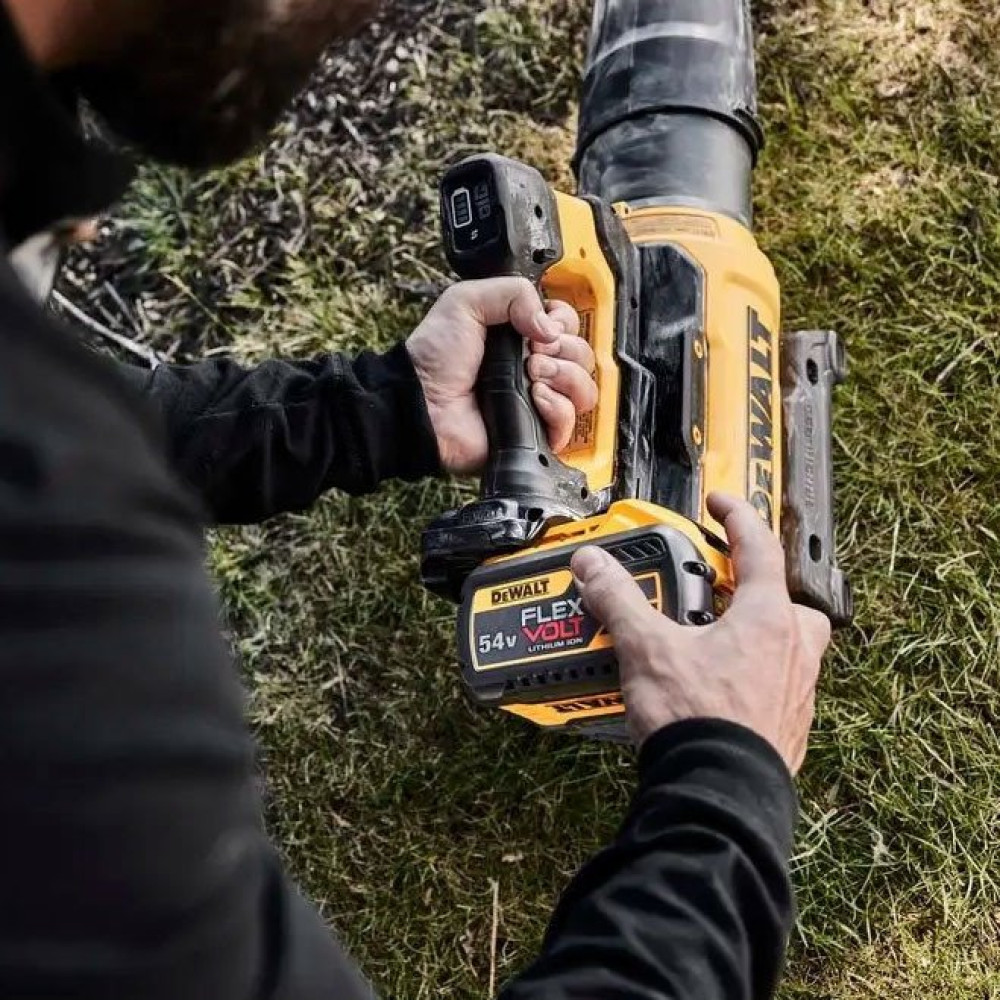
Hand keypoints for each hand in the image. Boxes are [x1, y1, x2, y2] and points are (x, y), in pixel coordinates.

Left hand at [406, 278, 597, 473]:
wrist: (421, 402)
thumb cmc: (434, 357)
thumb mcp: (466, 301)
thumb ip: (513, 292)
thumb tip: (550, 325)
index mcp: (522, 336)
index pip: (569, 326)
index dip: (563, 324)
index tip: (542, 329)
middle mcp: (534, 367)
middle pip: (582, 356)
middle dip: (564, 351)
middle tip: (532, 355)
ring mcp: (537, 400)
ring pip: (584, 389)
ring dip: (566, 377)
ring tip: (533, 377)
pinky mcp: (535, 430)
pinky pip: (570, 423)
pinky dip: (559, 408)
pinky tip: (536, 399)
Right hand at [569, 493, 831, 773]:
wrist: (719, 795)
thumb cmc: (698, 720)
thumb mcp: (648, 648)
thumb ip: (619, 601)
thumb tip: (593, 566)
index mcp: (767, 620)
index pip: (760, 548)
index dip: (738, 518)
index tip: (720, 505)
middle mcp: (792, 652)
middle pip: (788, 602)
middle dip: (760, 590)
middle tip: (724, 591)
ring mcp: (795, 692)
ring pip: (790, 647)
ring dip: (759, 636)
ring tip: (715, 642)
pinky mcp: (787, 728)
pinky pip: (779, 688)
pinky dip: (754, 679)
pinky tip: (718, 690)